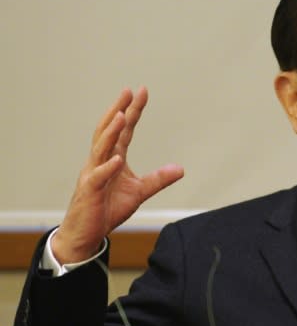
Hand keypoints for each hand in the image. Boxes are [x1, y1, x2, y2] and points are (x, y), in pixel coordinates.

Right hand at [53, 87, 184, 263]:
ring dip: (111, 132)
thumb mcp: (139, 192)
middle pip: (108, 131)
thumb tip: (180, 168)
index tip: (141, 92)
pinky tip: (118, 159)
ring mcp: (93, 174)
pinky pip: (98, 177)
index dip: (133, 111)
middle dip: (118, 110)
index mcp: (112, 159)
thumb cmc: (107, 209)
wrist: (86, 234)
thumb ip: (158, 179)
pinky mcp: (89, 191)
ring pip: (101, 148)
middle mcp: (100, 161)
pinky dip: (108, 167)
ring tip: (122, 116)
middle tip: (128, 92)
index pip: (124, 131)